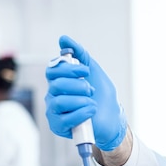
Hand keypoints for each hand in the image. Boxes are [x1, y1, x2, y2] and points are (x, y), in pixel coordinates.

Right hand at [45, 35, 126, 150]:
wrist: (113, 118)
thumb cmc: (102, 96)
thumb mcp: (93, 71)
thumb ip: (80, 54)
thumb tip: (63, 39)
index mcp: (59, 81)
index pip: (52, 70)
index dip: (69, 68)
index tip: (86, 70)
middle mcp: (53, 95)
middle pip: (56, 84)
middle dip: (79, 86)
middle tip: (91, 90)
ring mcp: (55, 112)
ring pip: (59, 101)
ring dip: (82, 100)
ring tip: (92, 103)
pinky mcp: (59, 126)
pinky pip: (64, 118)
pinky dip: (82, 113)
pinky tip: (91, 112)